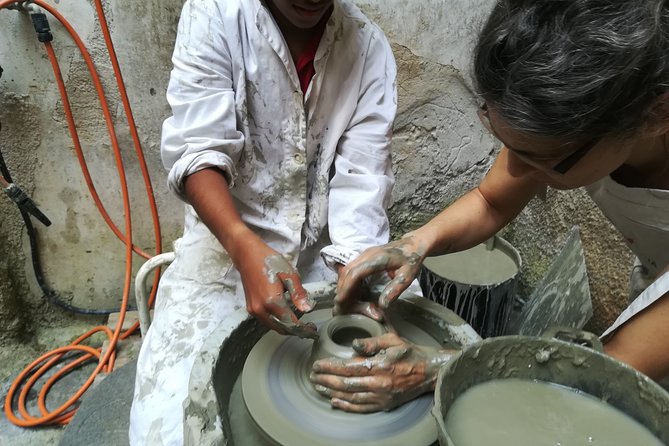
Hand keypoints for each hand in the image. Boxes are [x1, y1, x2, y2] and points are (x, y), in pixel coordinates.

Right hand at [236, 237, 316, 337]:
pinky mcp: (251, 307)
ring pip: (273, 326)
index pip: (291, 323)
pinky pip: (267, 321)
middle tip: (309, 328)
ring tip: (301, 323)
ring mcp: (254, 310)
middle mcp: (261, 309)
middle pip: (281, 328)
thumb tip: (307, 309)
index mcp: (272, 301)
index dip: (304, 330)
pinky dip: (278, 322)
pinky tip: (287, 315)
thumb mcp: (289, 274)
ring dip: (287, 327)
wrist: (247, 255)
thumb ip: (298, 293)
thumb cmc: (268, 261)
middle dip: (297, 331)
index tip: (314, 331)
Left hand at [309, 333, 455, 412]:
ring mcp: (381, 397)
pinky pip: (361, 408)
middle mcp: (379, 383)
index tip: (317, 364)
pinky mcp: (384, 405)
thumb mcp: (392, 340)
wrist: (429, 372)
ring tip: (318, 387)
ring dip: (332, 393)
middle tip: (312, 376)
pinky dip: (346, 407)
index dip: (330, 367)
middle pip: (346, 384)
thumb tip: (352, 345)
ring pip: (350, 397)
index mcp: (380, 365)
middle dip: (326, 380)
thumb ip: (371, 342)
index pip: (348, 367)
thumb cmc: (410, 353)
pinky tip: (334, 402)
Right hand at [334, 235, 425, 317]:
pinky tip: (351, 291)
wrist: (414, 243)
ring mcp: (364, 254)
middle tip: (341, 305)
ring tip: (345, 300)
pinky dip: (348, 281)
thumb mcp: (408, 276)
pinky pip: (351, 269)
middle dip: (342, 289)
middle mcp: (367, 254)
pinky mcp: (364, 257)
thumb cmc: (412, 259)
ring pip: (347, 269)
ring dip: (343, 285)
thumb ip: (395, 290)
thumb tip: (382, 306)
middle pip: (347, 272)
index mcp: (377, 258)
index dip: (346, 287)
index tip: (340, 300)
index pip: (355, 273)